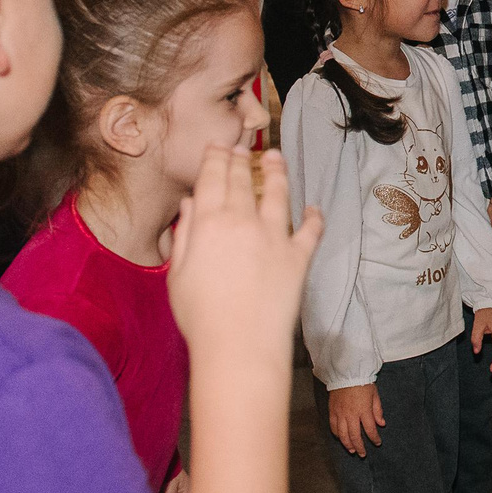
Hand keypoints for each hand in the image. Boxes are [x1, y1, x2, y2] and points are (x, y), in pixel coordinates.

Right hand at [167, 146, 322, 351]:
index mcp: (209, 223)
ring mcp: (274, 236)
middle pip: (242, 180)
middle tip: (242, 147)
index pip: (212, 179)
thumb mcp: (177, 275)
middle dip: (241, 159)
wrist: (239, 345)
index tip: (217, 147)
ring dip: (277, 172)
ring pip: (277, 193)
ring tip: (275, 158)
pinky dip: (314, 217)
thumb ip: (184, 236)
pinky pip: (311, 230)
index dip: (215, 159)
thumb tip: (190, 206)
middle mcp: (243, 221)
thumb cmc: (200, 317)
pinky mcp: (299, 256)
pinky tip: (314, 208)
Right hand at [327, 384, 385, 455]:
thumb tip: (381, 424)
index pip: (370, 430)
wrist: (346, 373)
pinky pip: (333, 427)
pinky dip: (337, 434)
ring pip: (343, 434)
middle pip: (355, 436)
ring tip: (352, 450)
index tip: (378, 443)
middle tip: (363, 454)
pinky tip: (341, 438)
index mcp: (364, 410)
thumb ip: (378, 411)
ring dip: (347, 444)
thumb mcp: (375, 395)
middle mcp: (351, 414)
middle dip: (360, 447)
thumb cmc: (362, 382)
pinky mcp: (332, 411)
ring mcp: (340, 413)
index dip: (374, 438)